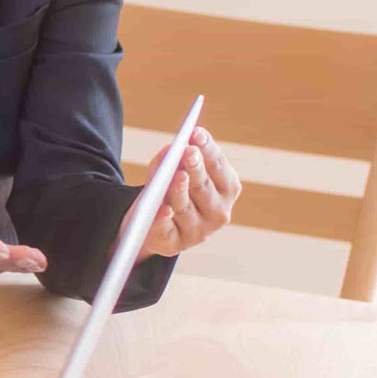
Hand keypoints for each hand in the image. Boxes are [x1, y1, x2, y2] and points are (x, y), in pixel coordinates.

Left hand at [139, 127, 240, 258]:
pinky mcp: (176, 244)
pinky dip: (165, 221)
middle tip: (189, 151)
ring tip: (177, 176)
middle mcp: (218, 212)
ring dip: (182, 192)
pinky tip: (163, 210)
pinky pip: (169, 231)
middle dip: (197, 168)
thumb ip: (168, 160)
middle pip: (205, 188)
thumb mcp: (168, 171)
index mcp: (226, 189)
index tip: (196, 133)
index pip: (219, 166)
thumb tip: (169, 151)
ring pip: (188, 209)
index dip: (208, 149)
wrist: (151, 224)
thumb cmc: (169, 189)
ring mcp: (199, 231)